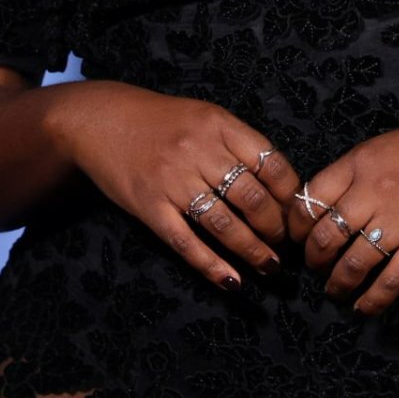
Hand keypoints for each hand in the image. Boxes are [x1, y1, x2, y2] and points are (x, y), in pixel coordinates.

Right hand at [49, 81, 301, 293]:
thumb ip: (237, 143)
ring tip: (269, 266)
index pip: (271, 163)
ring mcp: (173, 181)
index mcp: (219, 125)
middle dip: (275, 228)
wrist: (100, 120)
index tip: (297, 213)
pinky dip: (211, 266)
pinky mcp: (149, 207)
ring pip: (224, 224)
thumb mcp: (204, 116)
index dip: (291, 194)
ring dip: (253, 251)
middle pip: (252, 197)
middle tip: (284, 244)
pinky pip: (186, 242)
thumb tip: (279, 184)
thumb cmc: (160, 121)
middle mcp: (198, 151)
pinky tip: (232, 281)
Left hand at [289, 111, 398, 315]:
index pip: (309, 201)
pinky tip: (364, 307)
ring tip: (336, 291)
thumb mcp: (383, 147)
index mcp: (359, 164)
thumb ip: (352, 174)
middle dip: (314, 261)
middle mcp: (374, 191)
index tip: (297, 240)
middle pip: (326, 237)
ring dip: (338, 285)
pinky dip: (372, 300)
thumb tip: (322, 205)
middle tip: (316, 269)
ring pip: (353, 264)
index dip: (296, 227)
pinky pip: (390, 281)